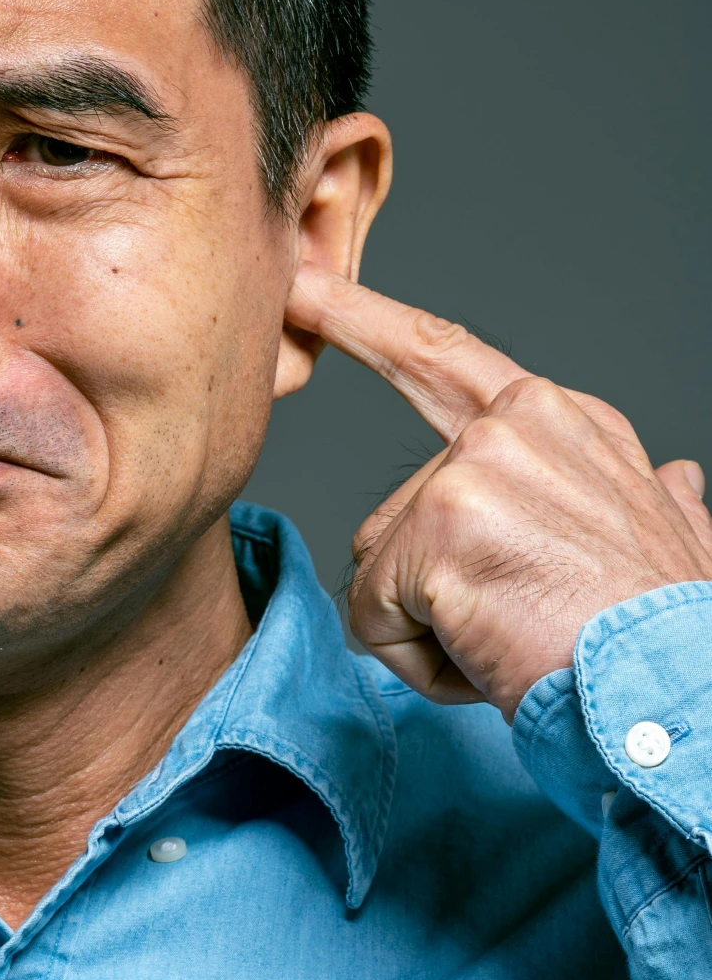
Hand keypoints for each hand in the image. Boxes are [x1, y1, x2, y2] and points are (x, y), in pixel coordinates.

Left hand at [284, 265, 711, 717]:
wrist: (676, 689)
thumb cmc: (667, 632)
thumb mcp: (680, 540)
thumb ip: (656, 499)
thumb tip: (678, 480)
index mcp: (564, 421)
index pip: (445, 359)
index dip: (366, 322)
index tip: (305, 289)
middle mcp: (515, 425)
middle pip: (395, 517)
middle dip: (424, 586)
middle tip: (492, 585)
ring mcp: (471, 471)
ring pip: (380, 572)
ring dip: (429, 630)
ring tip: (515, 640)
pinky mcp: (434, 531)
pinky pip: (371, 616)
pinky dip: (418, 662)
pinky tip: (488, 659)